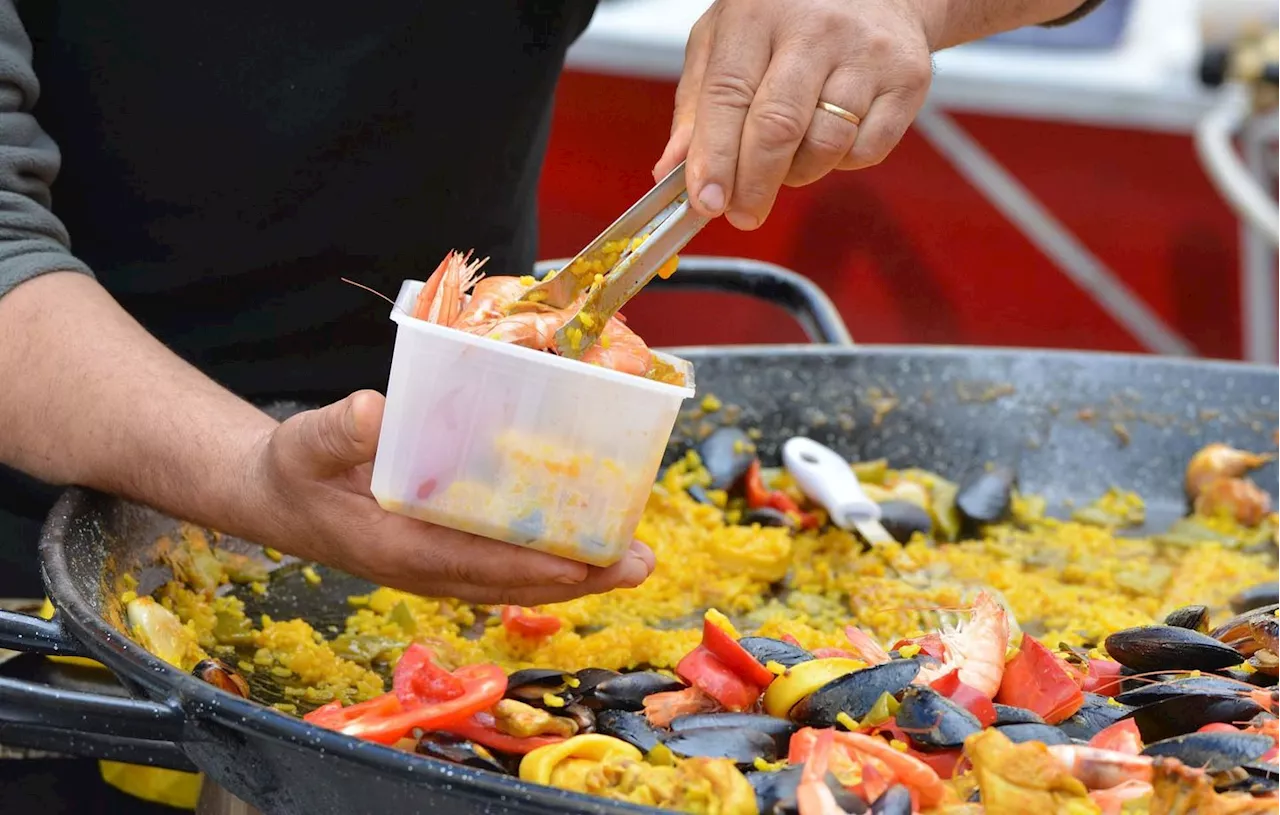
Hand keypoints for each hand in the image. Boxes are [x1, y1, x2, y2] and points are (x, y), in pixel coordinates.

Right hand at [246, 390, 654, 604]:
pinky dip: (548, 557)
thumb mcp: (304, 444)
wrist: (276, 498)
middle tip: (639, 564)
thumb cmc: (293, 470)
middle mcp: (426, 568)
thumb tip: (373, 412)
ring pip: (516, 579)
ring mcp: (438, 565)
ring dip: (576, 575)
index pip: (474, 564)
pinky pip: (505, 563)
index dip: (530, 566)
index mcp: (395, 549)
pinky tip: (586, 542)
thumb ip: (336, 431)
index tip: (581, 563)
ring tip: (633, 560)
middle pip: (513, 582)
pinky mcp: (445, 553)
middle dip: (579, 578)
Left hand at [653, 0, 936, 230]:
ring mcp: (865, 54)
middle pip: (777, 127)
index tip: (706, 201)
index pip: (728, 96)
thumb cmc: (791, 16)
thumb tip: (671, 170)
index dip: (715, 158)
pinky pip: (866, 151)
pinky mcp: (906, 79)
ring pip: (824, 146)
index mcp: (757, 16)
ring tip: (787, 160)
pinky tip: (831, 138)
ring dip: (797, 174)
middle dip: (753, 185)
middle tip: (742, 214)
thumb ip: (697, 104)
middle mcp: (814, 30)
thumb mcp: (727, 40)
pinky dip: (841, 162)